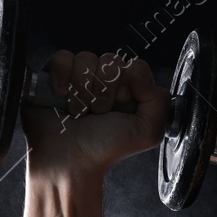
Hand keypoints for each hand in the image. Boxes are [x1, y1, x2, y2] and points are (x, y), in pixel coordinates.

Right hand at [22, 50, 170, 180]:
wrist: (68, 159)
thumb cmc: (105, 148)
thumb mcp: (147, 132)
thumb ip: (159, 101)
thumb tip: (140, 73)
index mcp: (131, 92)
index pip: (137, 67)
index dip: (129, 84)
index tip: (122, 105)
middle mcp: (107, 81)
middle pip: (112, 60)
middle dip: (105, 89)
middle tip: (99, 112)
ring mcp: (81, 76)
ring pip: (87, 58)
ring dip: (83, 89)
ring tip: (80, 111)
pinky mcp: (56, 74)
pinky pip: (63, 58)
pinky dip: (63, 78)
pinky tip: (61, 97)